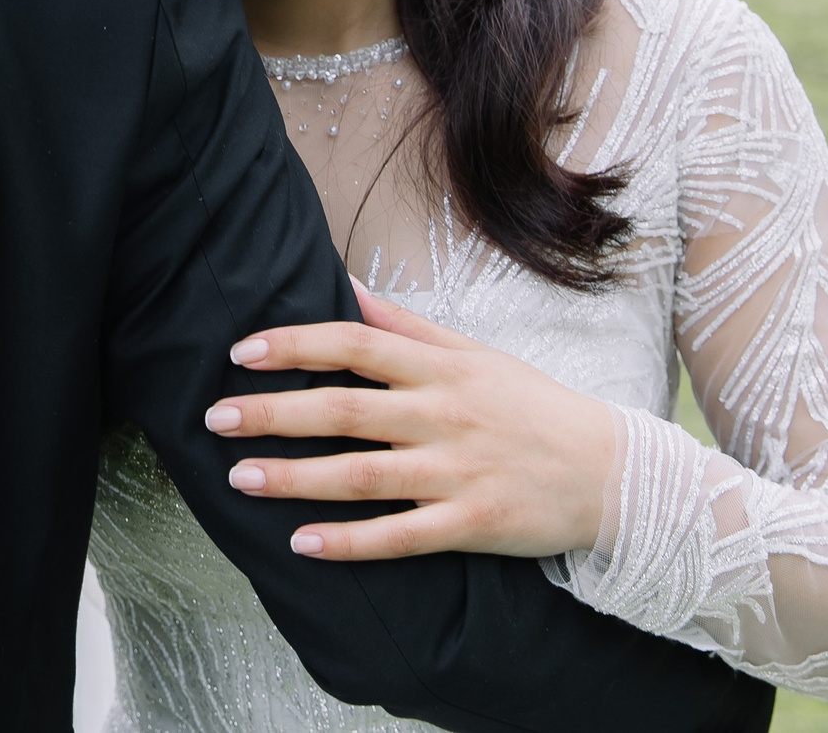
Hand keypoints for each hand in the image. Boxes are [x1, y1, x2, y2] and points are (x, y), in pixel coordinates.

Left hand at [204, 280, 615, 561]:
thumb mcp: (473, 354)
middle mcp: (443, 417)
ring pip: (362, 476)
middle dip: (274, 413)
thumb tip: (343, 283)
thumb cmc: (532, 407)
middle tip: (215, 416)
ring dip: (295, 478)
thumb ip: (404, 325)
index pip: (355, 346)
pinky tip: (300, 544)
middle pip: (345, 410)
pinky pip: (399, 536)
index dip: (295, 346)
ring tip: (239, 477)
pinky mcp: (472, 525)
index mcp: (440, 370)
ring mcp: (456, 473)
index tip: (241, 353)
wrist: (612, 473)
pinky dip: (349, 543)